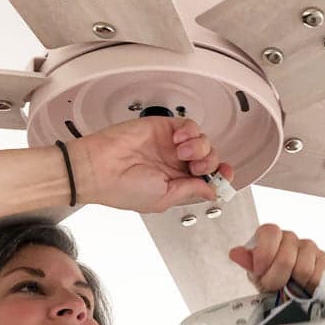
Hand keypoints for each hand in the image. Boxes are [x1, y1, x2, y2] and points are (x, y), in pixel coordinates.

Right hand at [69, 116, 233, 211]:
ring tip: (183, 153)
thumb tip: (211, 191)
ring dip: (200, 148)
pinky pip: (190, 126)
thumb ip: (191, 191)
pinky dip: (191, 132)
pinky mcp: (164, 129)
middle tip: (196, 168)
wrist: (98, 167)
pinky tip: (178, 141)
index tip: (226, 174)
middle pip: (210, 159)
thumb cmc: (122, 188)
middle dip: (210, 163)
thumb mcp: (163, 198)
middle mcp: (175, 165)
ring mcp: (170, 146)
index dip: (221, 175)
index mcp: (176, 184)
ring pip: (204, 141)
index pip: (207, 178)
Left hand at [229, 223, 324, 294]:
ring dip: (294, 284)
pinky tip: (303, 286)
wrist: (288, 293)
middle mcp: (290, 237)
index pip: (270, 232)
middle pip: (286, 257)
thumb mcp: (254, 273)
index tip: (260, 271)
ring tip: (289, 286)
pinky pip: (319, 275)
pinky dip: (310, 286)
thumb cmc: (270, 279)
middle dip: (277, 278)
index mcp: (270, 235)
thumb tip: (235, 253)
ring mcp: (309, 247)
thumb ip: (246, 261)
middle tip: (274, 285)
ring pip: (303, 268)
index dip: (265, 254)